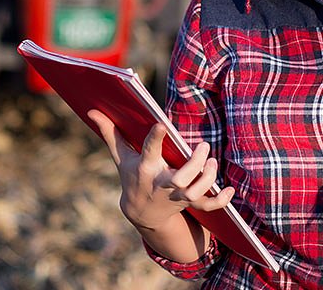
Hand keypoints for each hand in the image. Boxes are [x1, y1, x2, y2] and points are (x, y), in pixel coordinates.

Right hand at [86, 110, 234, 230]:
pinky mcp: (189, 203)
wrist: (142, 212)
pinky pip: (208, 205)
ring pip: (195, 192)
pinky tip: (230, 189)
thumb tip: (92, 110)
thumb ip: (110, 133)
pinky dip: (221, 199)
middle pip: (180, 179)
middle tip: (203, 147)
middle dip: (194, 165)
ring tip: (212, 162)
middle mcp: (162, 183)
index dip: (155, 138)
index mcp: (145, 168)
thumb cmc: (133, 176)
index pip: (149, 151)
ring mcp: (177, 196)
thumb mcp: (121, 157)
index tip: (162, 124)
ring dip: (208, 178)